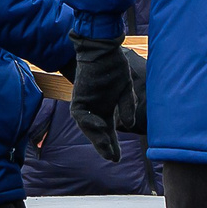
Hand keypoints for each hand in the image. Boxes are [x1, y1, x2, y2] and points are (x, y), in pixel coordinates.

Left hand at [69, 36, 146, 162]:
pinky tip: (101, 126)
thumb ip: (126, 106)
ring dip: (96, 138)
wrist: (103, 50)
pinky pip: (80, 114)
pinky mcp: (78, 97)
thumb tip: (128, 125)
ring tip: (105, 149)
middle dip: (104, 146)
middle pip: (98, 133)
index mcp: (106, 109)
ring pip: (87, 127)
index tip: (117, 158)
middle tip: (113, 158)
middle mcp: (95, 109)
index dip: (113, 145)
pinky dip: (89, 122)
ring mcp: (85, 104)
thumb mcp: (125, 89)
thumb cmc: (114, 67)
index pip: (108, 132)